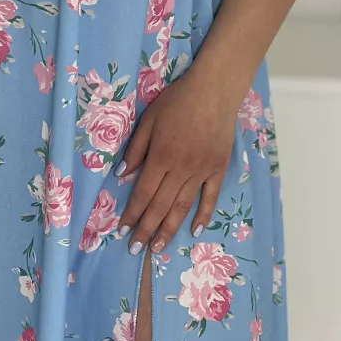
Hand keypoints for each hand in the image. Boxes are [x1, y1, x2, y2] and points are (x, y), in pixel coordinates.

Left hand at [116, 67, 240, 255]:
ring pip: (183, 207)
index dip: (132, 214)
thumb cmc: (177, 102)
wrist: (214, 91)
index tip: (122, 230)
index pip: (143, 193)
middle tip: (135, 249)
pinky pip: (210, 197)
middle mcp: (181, 170)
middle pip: (161, 206)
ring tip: (158, 248)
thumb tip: (122, 175)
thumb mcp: (148, 120)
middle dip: (146, 229)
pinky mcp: (218, 169)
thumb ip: (136, 149)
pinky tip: (194, 231)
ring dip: (169, 229)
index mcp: (160, 157)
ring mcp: (202, 171)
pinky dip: (202, 215)